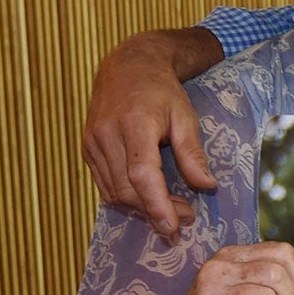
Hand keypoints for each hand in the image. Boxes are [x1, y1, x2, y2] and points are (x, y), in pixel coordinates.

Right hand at [82, 32, 217, 239]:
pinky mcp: (87, 149)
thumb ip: (192, 153)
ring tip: (170, 212)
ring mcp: (92, 142)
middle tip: (185, 219)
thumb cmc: (162, 91)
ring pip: (113, 193)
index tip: (174, 227)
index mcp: (134, 124)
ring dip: (141, 209)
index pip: (142, 175)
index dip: (157, 205)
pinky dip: (126, 199)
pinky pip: (104, 185)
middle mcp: (106, 134)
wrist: (128, 67)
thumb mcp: (185, 116)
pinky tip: (148, 200)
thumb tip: (207, 186)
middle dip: (155, 212)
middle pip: (127, 190)